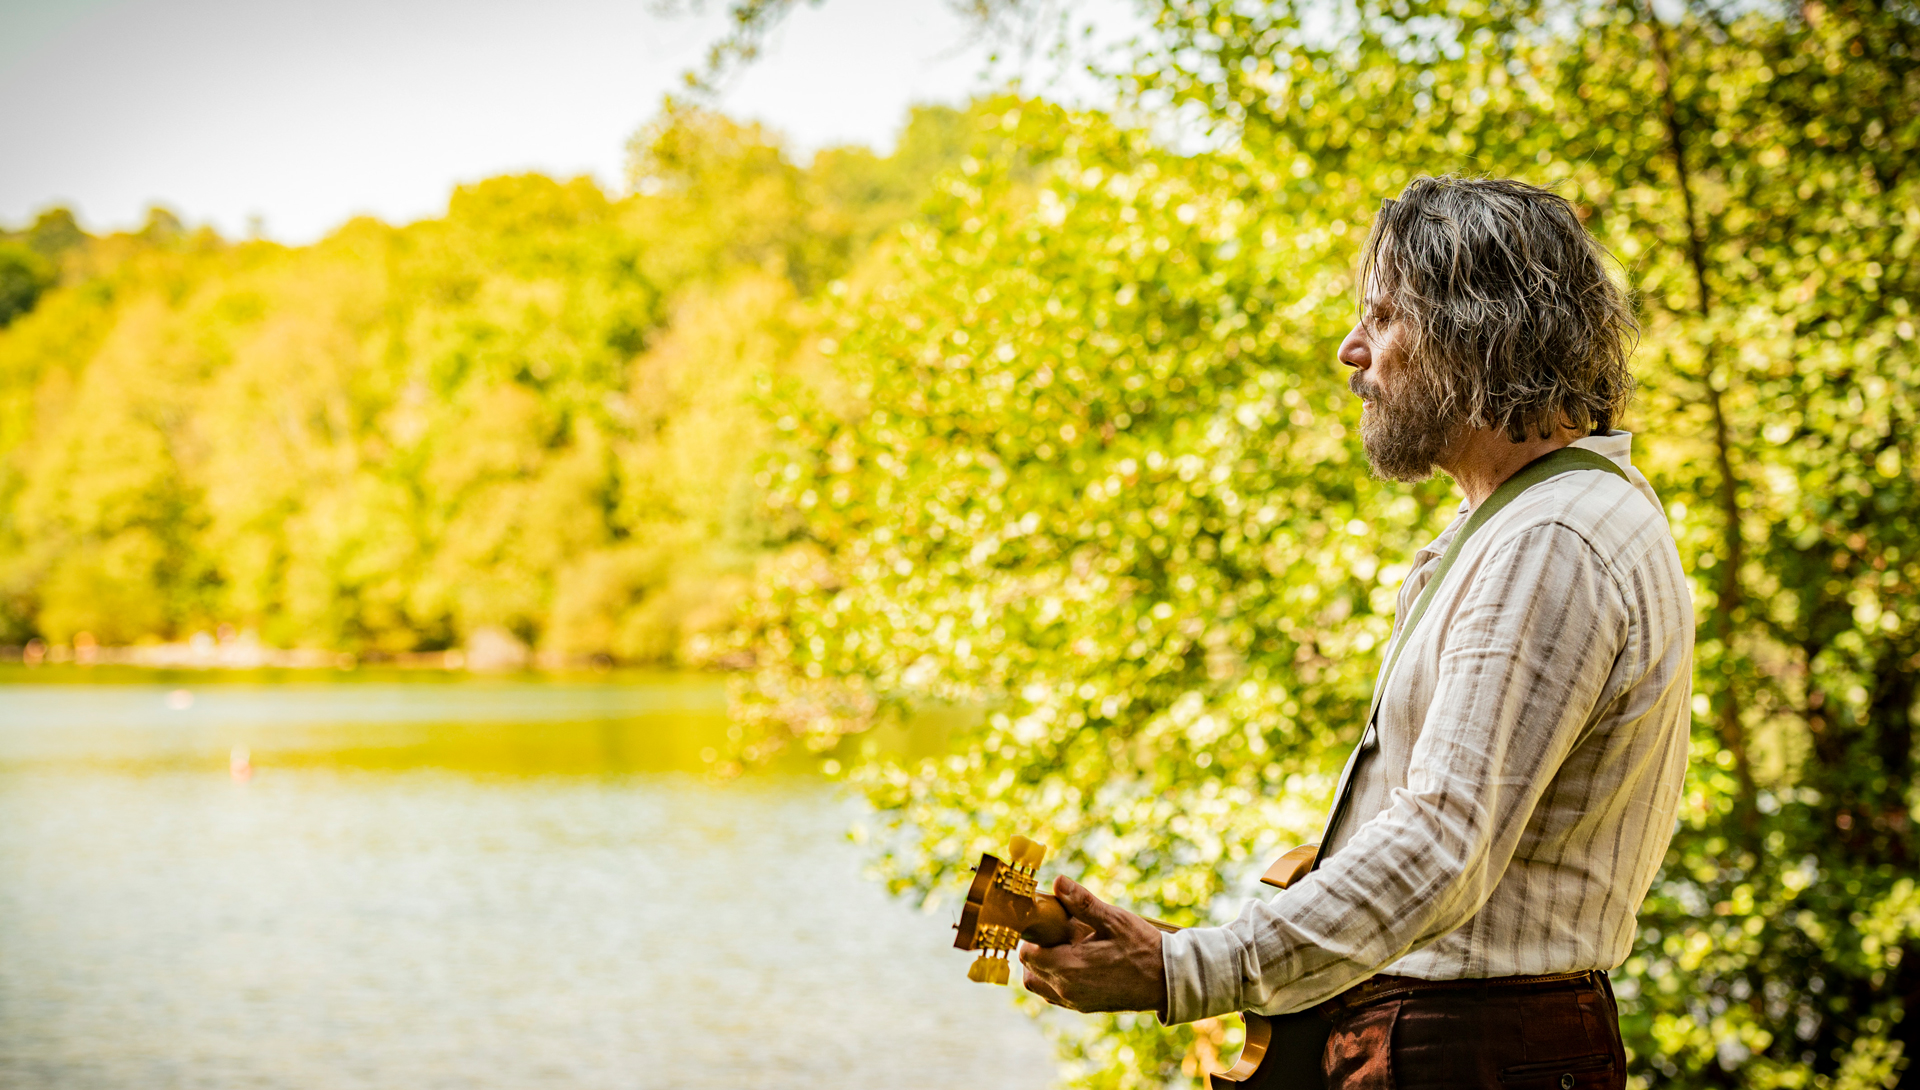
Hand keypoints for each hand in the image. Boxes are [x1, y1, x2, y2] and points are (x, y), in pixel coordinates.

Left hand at [1018, 875, 1167, 1016]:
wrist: (1167, 981)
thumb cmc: (1142, 947)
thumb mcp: (1114, 919)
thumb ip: (1083, 902)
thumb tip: (1058, 881)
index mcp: (1069, 968)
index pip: (1027, 955)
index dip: (1031, 936)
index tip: (1043, 922)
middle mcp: (1067, 990)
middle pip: (1030, 973)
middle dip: (1035, 951)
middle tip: (1053, 932)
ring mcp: (1076, 1002)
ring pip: (1040, 987)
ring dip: (1042, 967)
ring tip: (1063, 946)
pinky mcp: (1085, 1007)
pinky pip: (1056, 995)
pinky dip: (1055, 980)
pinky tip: (1074, 961)